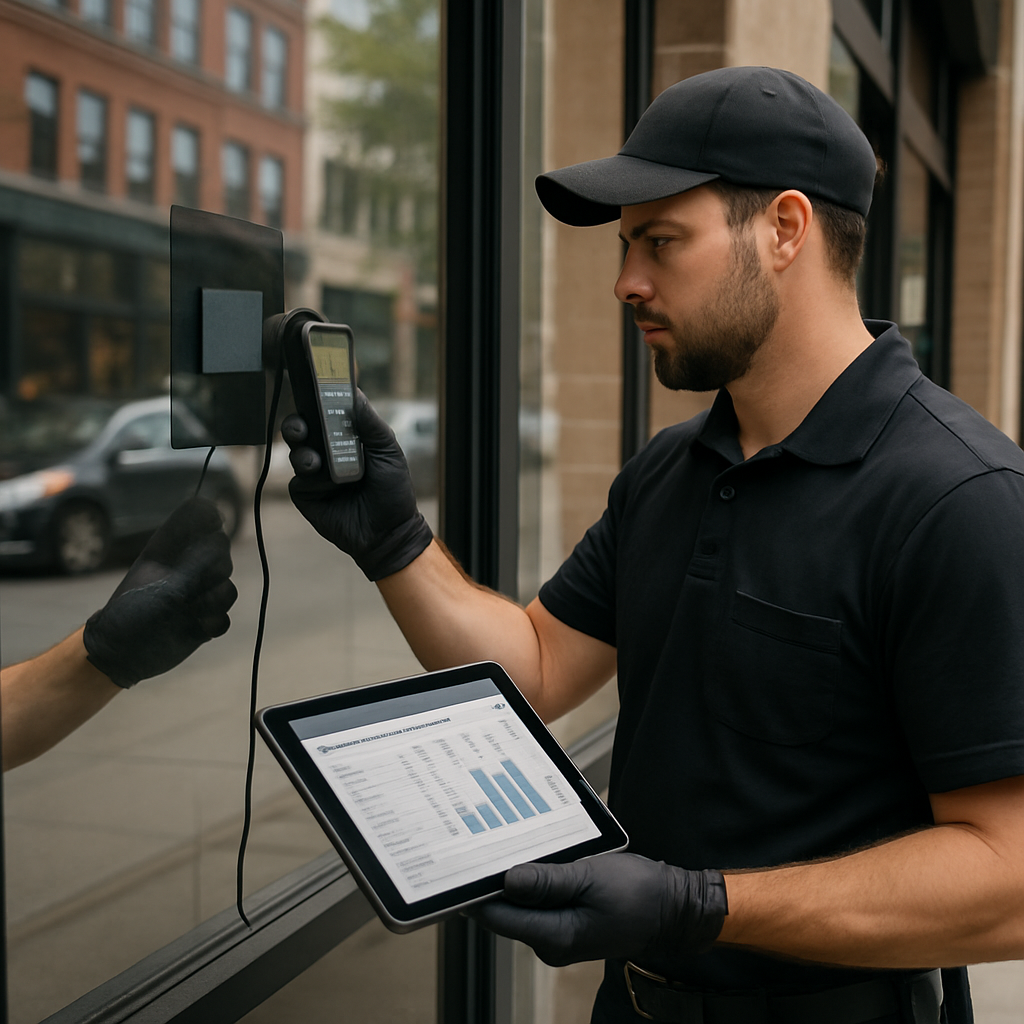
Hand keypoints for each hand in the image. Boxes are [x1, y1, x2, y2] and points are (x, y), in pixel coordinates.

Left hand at [83, 497, 236, 687]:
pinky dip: (213, 623)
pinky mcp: (204, 619)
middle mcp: (187, 566)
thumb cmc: (130, 613)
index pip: (200, 515)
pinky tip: (195, 628)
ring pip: (228, 588)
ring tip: (190, 611)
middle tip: (190, 585)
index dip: (209, 519)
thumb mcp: (162, 586)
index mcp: (169, 547)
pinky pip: (225, 617)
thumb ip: (195, 564)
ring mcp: (197, 593)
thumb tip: (220, 539)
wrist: (120, 654)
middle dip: (214, 568)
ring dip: (213, 601)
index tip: (207, 534)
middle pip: (222, 550)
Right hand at [282, 389, 432, 579]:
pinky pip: (299, 480)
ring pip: (297, 451)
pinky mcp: (306, 494)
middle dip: (297, 422)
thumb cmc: (392, 491)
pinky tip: (324, 483)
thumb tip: (355, 395)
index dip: (318, 400)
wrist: (388, 533)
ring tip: (316, 461)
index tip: (314, 389)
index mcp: (347, 437)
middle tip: (302, 425)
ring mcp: (315, 472)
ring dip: (303, 451)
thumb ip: (371, 425)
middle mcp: (327, 450)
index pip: (327, 412)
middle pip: (303, 427)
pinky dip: (310, 479)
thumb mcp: (389, 452)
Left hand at [469, 853, 726, 968]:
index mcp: (554, 936)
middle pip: (505, 912)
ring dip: (512, 879)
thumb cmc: (638, 893)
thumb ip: (547, 881)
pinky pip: (537, 903)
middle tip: (474, 844)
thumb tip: (507, 881)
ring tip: (497, 845)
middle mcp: (550, 942)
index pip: (498, 917)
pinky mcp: (565, 923)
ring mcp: (557, 934)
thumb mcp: (591, 878)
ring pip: (520, 906)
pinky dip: (530, 882)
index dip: (474, 892)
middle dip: (491, 881)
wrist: (672, 907)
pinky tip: (529, 858)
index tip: (457, 866)